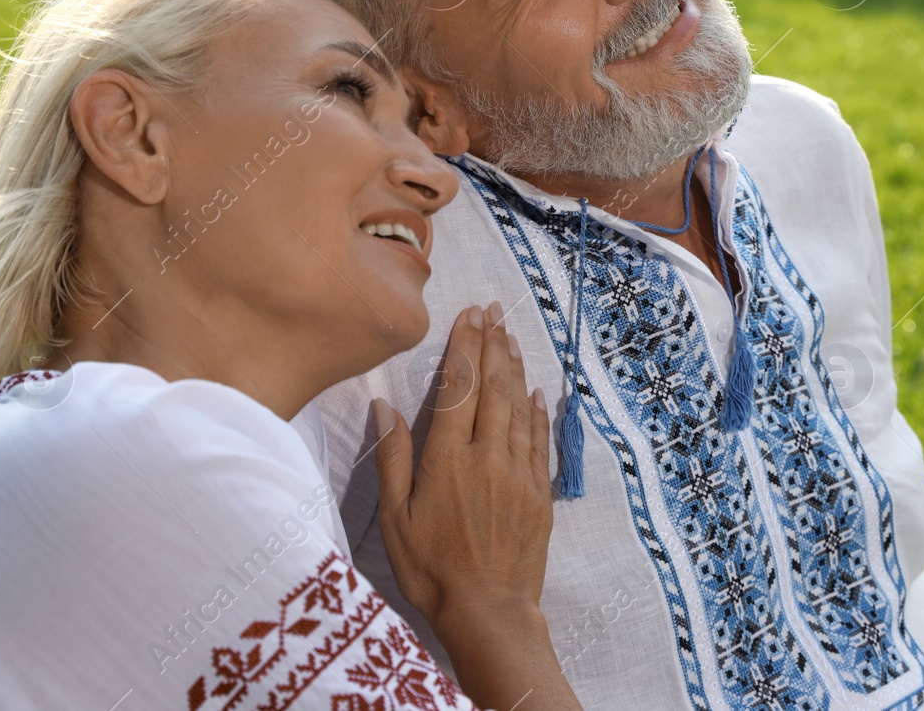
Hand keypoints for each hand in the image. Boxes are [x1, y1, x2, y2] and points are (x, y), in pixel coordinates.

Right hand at [372, 301, 553, 640]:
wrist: (488, 612)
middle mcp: (488, 456)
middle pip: (493, 387)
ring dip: (515, 367)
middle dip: (492, 344)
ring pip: (519, 406)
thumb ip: (392, 459)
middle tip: (493, 310)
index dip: (464, 347)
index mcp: (448, 459)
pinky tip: (535, 391)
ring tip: (510, 336)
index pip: (458, 387)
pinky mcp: (540, 492)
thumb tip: (383, 406)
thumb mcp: (395, 519)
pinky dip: (537, 410)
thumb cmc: (431, 570)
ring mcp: (519, 472)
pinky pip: (539, 439)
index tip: (468, 315)